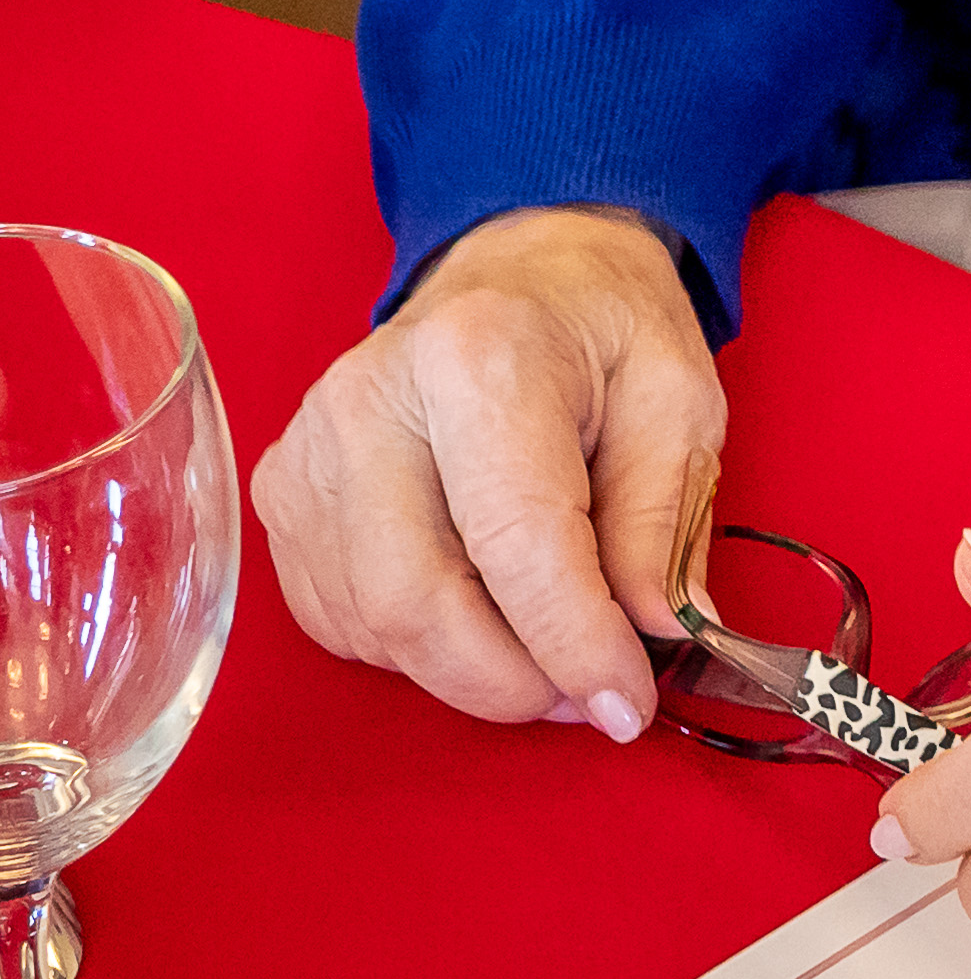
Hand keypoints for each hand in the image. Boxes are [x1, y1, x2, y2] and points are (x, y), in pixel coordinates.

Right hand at [252, 204, 723, 739]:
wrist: (518, 273)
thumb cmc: (603, 332)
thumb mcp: (679, 401)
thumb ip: (661, 521)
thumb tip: (654, 636)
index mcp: (478, 357)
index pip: (515, 540)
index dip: (571, 642)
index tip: (624, 705)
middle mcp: (369, 402)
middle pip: (416, 601)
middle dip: (510, 679)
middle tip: (586, 695)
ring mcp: (309, 451)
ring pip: (371, 626)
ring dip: (468, 671)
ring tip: (547, 647)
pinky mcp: (283, 496)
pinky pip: (338, 618)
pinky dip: (415, 649)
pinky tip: (478, 611)